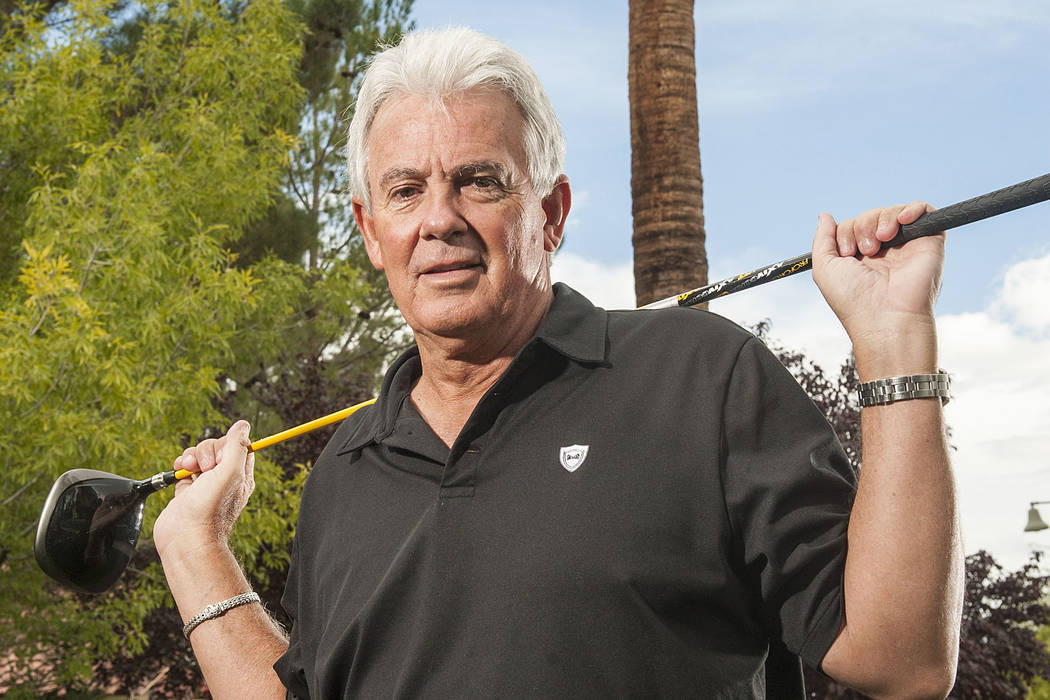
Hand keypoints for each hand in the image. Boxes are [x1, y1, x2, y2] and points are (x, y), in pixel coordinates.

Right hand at [153, 421, 254, 557]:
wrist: (186, 538)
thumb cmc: (210, 509)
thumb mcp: (230, 472)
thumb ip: (236, 446)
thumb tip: (243, 425)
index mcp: (241, 475)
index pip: (238, 446)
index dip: (227, 444)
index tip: (220, 457)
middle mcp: (224, 479)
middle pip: (216, 448)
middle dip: (206, 451)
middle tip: (204, 468)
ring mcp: (205, 484)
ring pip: (199, 455)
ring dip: (192, 456)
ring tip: (189, 469)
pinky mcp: (187, 489)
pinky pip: (185, 467)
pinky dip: (181, 464)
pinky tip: (179, 470)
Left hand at [811, 202, 944, 378]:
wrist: (885, 317)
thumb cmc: (853, 300)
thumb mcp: (825, 268)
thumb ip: (822, 240)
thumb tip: (825, 216)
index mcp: (860, 258)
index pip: (852, 226)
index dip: (846, 231)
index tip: (847, 252)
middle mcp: (884, 251)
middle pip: (870, 216)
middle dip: (862, 225)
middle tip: (866, 250)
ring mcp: (907, 246)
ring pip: (893, 212)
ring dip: (882, 219)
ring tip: (881, 240)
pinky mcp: (929, 243)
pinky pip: (925, 211)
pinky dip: (913, 208)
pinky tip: (903, 219)